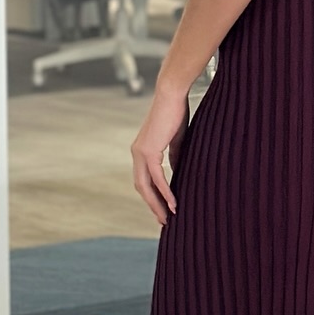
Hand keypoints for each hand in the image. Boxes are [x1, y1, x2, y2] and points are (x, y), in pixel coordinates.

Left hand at [131, 83, 189, 225]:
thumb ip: (174, 156)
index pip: (145, 179)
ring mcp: (141, 152)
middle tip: (164, 220)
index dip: (153, 195)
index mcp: (142, 150)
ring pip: (146, 185)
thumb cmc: (176, 112)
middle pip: (142, 187)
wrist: (172, 94)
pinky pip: (157, 177)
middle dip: (153, 205)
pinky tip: (173, 203)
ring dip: (157, 203)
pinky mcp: (149, 150)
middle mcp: (137, 153)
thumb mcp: (176, 140)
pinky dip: (165, 191)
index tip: (163, 209)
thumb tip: (175, 171)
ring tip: (167, 217)